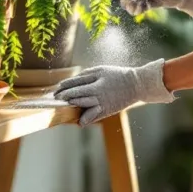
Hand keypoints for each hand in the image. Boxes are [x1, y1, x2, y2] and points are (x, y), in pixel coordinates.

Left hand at [53, 59, 174, 125]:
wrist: (136, 85)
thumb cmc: (117, 75)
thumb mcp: (102, 70)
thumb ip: (87, 74)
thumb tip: (74, 80)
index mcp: (97, 80)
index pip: (76, 83)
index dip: (65, 86)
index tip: (57, 88)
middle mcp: (98, 91)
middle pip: (77, 94)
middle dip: (65, 96)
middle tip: (56, 98)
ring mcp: (103, 102)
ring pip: (84, 104)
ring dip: (73, 105)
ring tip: (63, 107)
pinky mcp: (108, 110)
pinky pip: (95, 115)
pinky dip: (87, 119)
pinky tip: (80, 122)